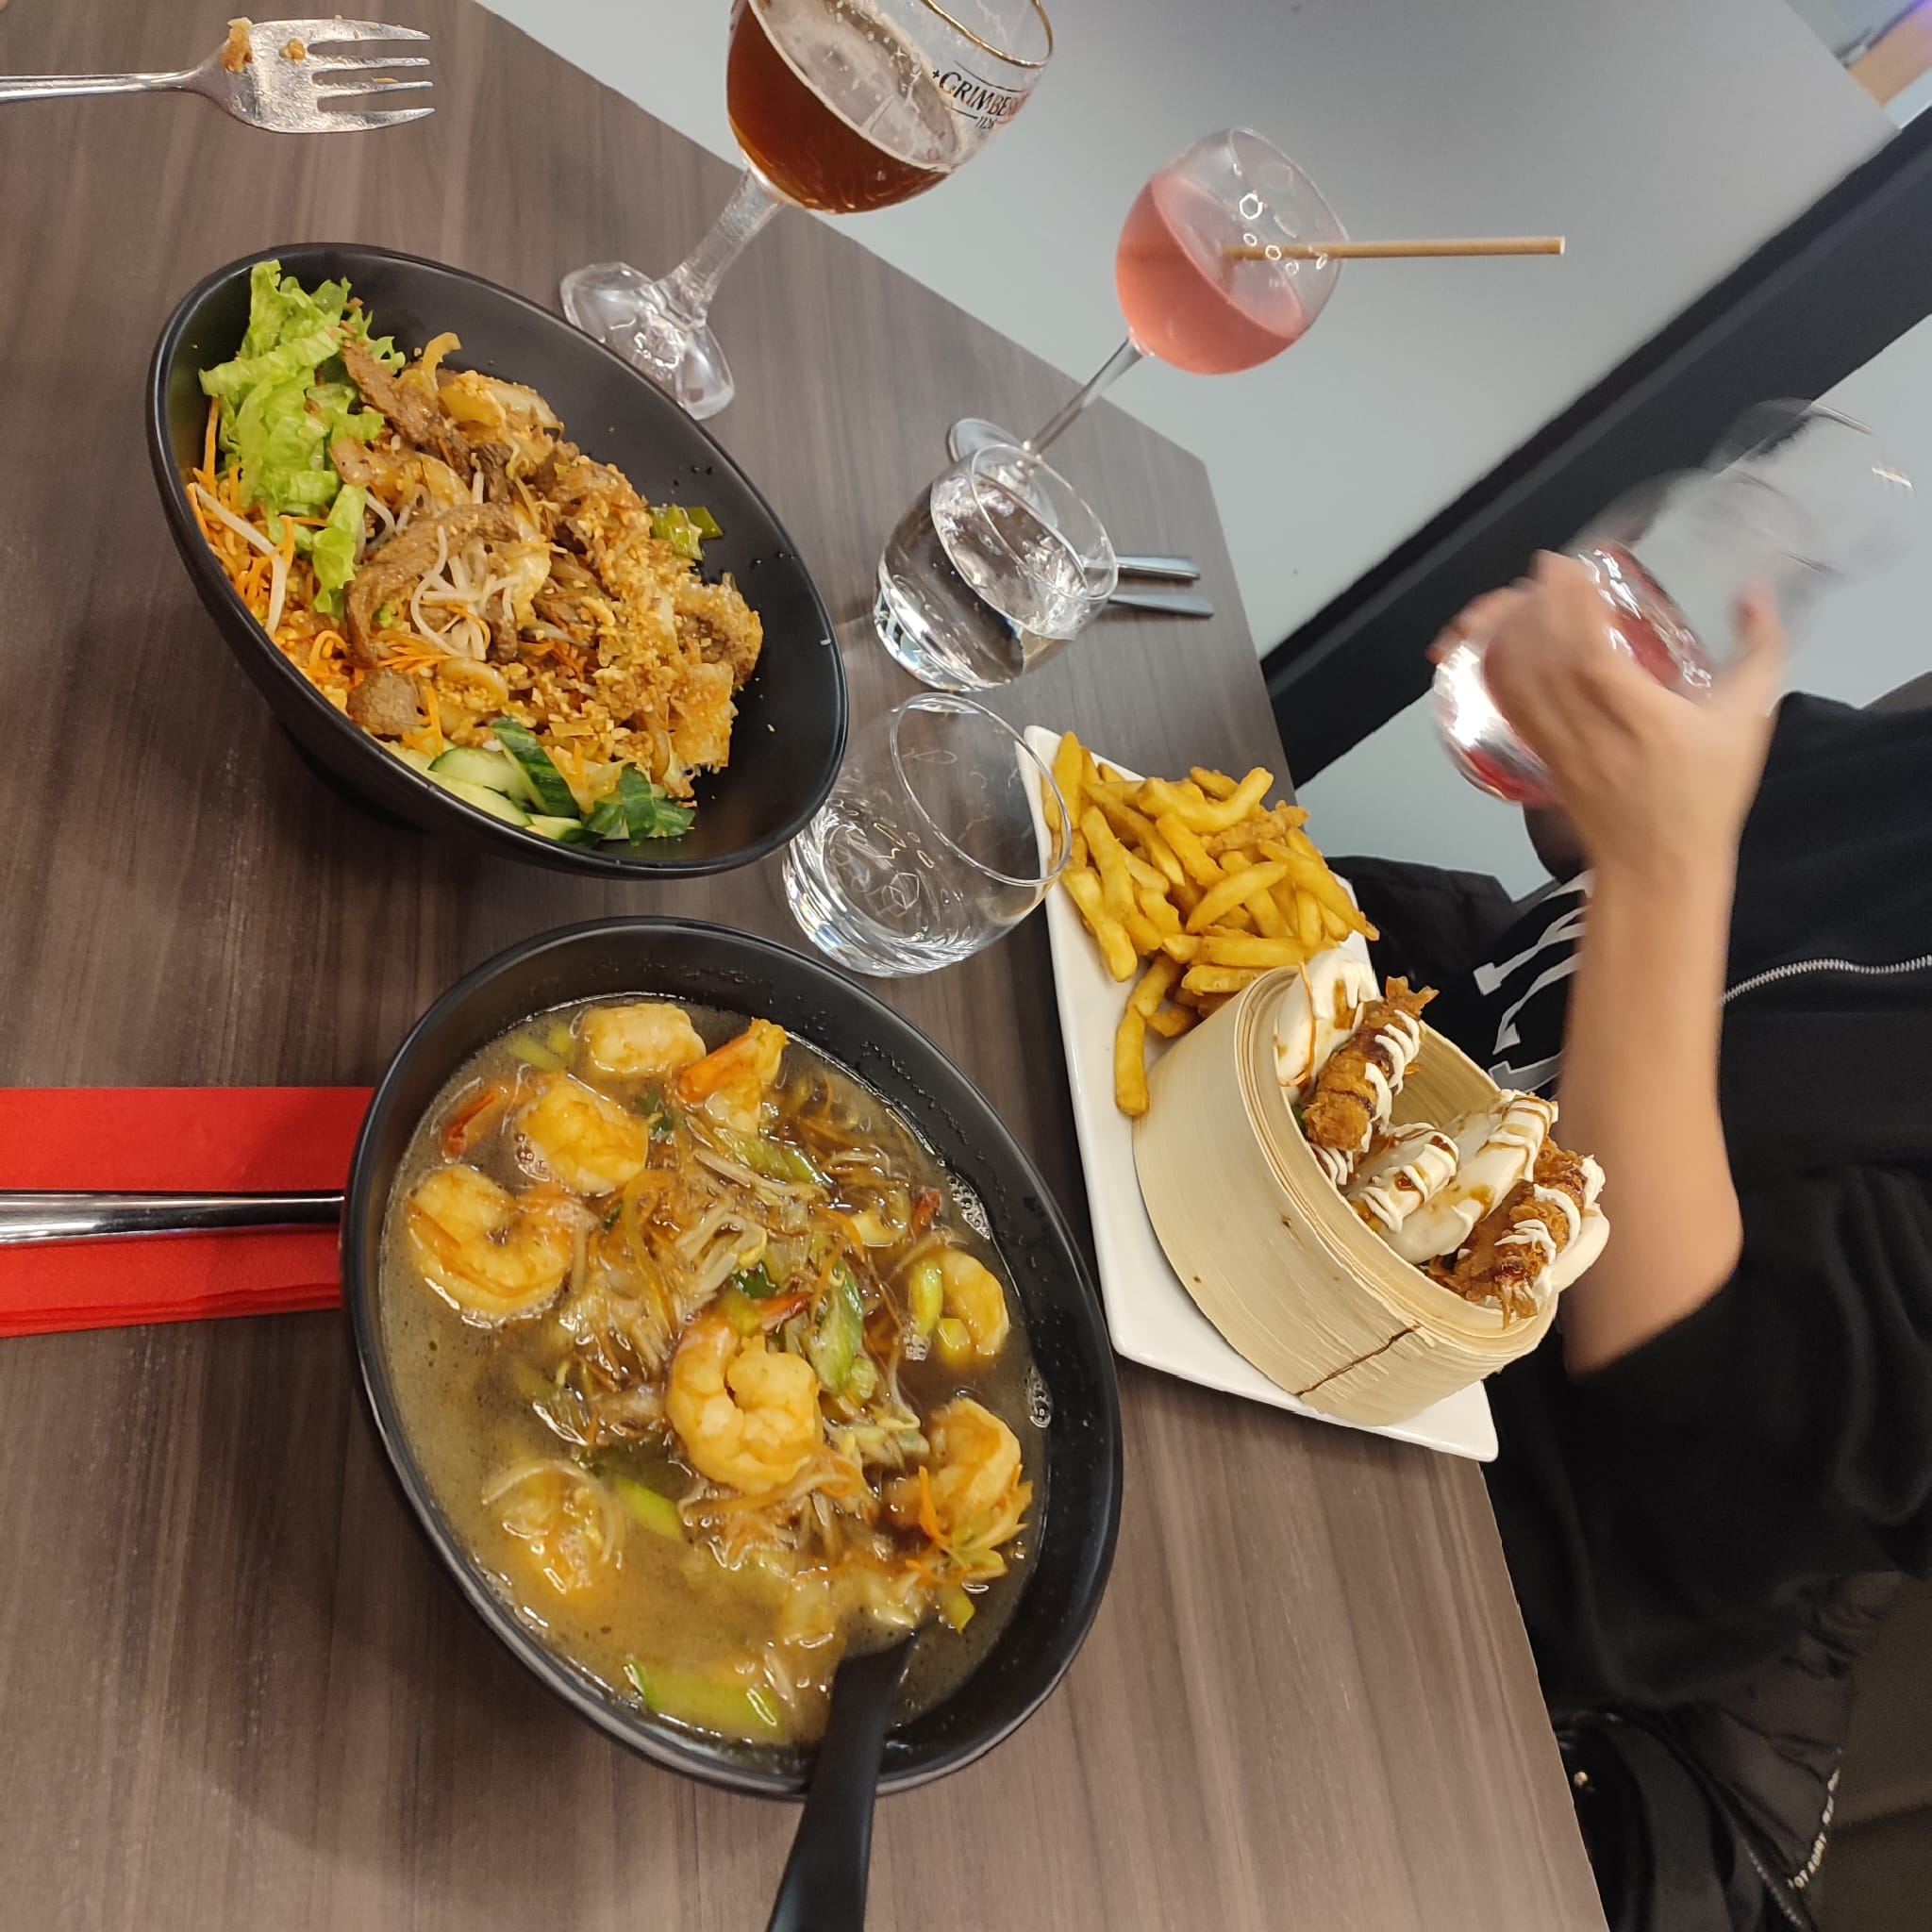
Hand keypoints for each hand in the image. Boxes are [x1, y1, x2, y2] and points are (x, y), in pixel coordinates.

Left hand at [1442, 553, 1785, 883]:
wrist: (1655, 866)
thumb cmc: (1704, 795)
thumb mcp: (1748, 719)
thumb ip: (1760, 649)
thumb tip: (1755, 592)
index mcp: (1630, 709)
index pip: (1581, 645)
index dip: (1564, 600)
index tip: (1562, 564)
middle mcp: (1581, 721)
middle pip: (1536, 652)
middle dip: (1531, 603)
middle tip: (1545, 571)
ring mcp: (1551, 740)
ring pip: (1512, 674)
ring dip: (1509, 630)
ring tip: (1523, 596)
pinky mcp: (1537, 753)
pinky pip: (1506, 700)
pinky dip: (1497, 665)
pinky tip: (1504, 640)